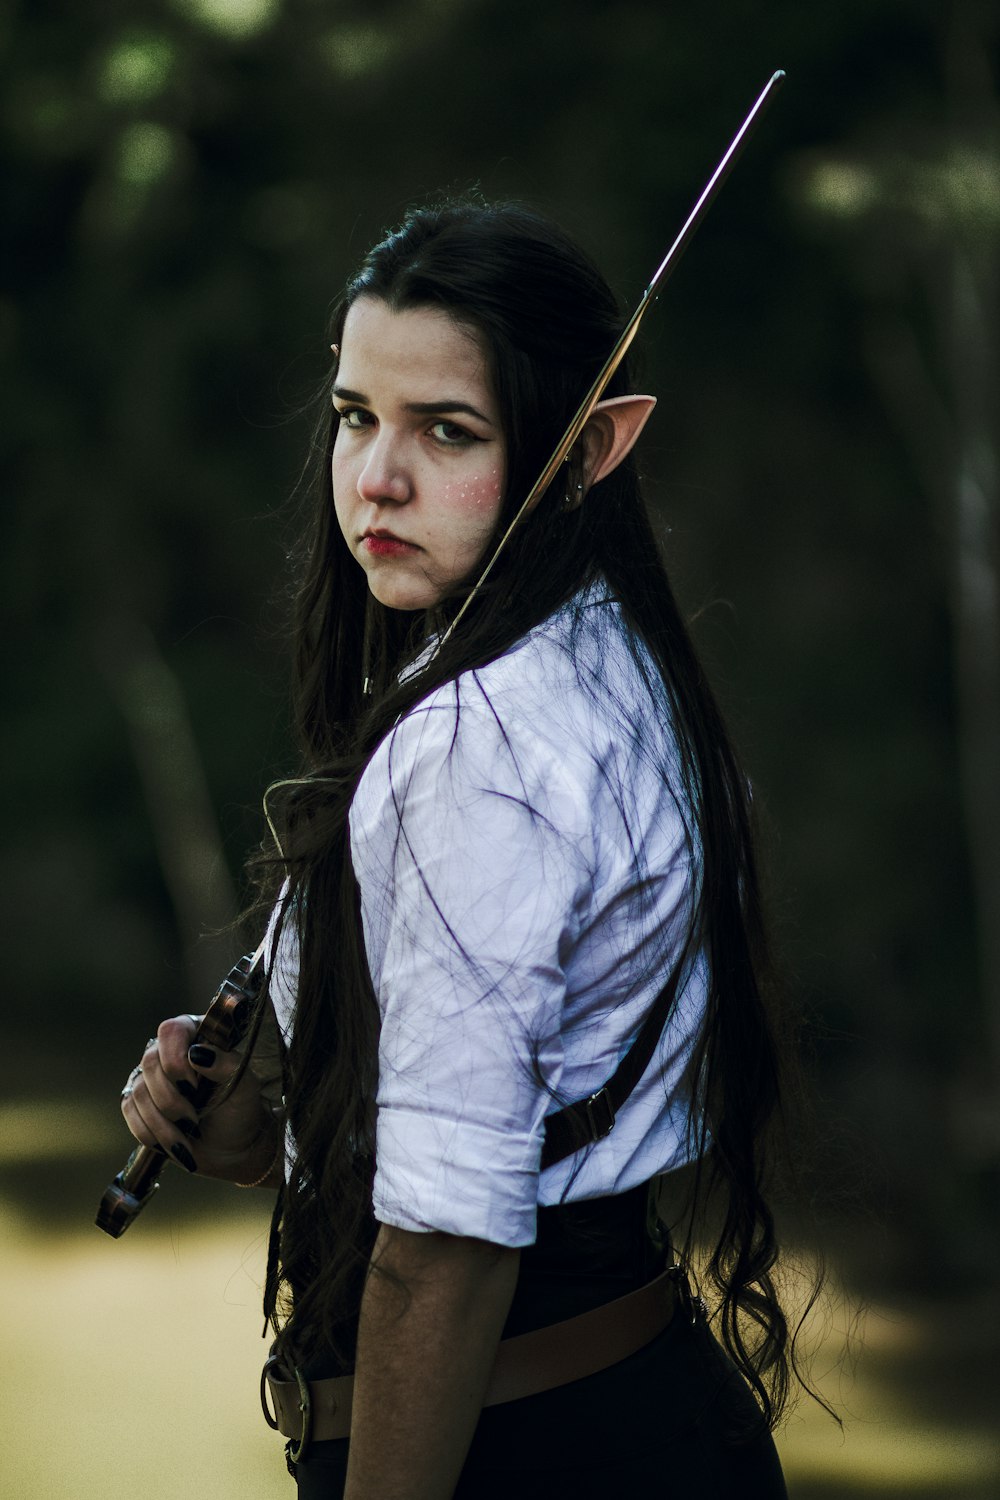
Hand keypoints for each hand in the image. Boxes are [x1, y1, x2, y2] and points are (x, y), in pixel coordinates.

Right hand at [121, 1016, 278, 1182]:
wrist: (231, 1147)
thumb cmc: (240, 1110)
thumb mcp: (245, 1087)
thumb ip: (227, 1065)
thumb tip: (197, 1053)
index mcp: (198, 1036)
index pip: (172, 1031)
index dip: (176, 1060)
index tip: (195, 1087)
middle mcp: (169, 1051)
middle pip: (150, 1063)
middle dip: (172, 1100)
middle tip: (194, 1119)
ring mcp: (151, 1076)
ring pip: (139, 1092)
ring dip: (164, 1123)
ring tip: (188, 1135)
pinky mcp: (138, 1101)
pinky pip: (129, 1112)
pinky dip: (151, 1133)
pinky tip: (172, 1142)